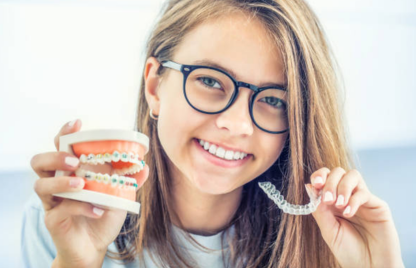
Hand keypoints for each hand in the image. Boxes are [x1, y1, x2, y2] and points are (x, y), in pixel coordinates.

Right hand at [30, 120, 148, 267]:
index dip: (65, 132)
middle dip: (55, 157)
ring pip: (40, 185)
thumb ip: (130, 180)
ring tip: (82, 184)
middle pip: (39, 161)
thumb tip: (144, 166)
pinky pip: (61, 209)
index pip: (60, 146)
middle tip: (75, 161)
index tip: (78, 124)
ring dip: (61, 181)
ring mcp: (52, 201)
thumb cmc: (103, 214)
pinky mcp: (53, 219)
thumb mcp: (119, 195)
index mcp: (71, 170)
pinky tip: (97, 210)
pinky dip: (81, 207)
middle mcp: (57, 182)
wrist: (95, 245)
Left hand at [309, 167, 403, 267]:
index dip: (319, 176)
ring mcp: (362, 199)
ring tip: (338, 205)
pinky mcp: (377, 205)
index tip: (315, 185)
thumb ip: (319, 210)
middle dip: (330, 182)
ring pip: (353, 175)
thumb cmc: (348, 251)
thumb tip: (308, 187)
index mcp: (332, 201)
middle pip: (338, 172)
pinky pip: (364, 193)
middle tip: (327, 200)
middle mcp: (347, 196)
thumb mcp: (328, 230)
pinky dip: (354, 200)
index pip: (325, 177)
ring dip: (342, 186)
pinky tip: (348, 213)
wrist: (369, 267)